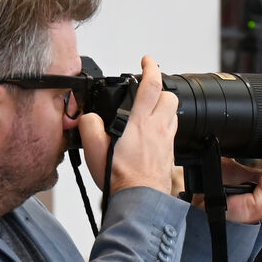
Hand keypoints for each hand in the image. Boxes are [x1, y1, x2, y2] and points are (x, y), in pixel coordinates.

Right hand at [76, 56, 177, 194]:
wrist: (140, 200)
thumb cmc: (120, 178)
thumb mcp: (94, 149)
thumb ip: (89, 126)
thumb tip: (88, 117)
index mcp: (140, 122)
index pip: (151, 85)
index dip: (151, 67)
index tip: (147, 61)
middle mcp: (158, 129)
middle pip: (169, 97)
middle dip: (161, 89)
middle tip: (150, 90)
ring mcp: (167, 142)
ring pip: (173, 114)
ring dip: (164, 108)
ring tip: (150, 112)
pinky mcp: (170, 155)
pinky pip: (172, 133)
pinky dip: (165, 128)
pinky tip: (153, 136)